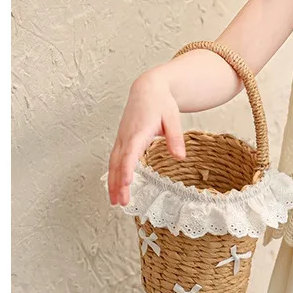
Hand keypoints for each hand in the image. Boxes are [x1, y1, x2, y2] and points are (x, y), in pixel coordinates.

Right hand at [107, 70, 185, 206]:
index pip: (130, 153)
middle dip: (118, 184)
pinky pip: (114, 160)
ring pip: (113, 163)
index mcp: (138, 131)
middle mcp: (126, 137)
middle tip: (121, 202)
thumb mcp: (173, 117)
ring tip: (115, 202)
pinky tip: (115, 187)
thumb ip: (175, 137)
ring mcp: (121, 139)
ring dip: (113, 182)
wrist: (148, 89)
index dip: (127, 169)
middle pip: (118, 163)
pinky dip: (113, 174)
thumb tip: (180, 157)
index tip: (127, 183)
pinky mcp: (122, 141)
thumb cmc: (161, 103)